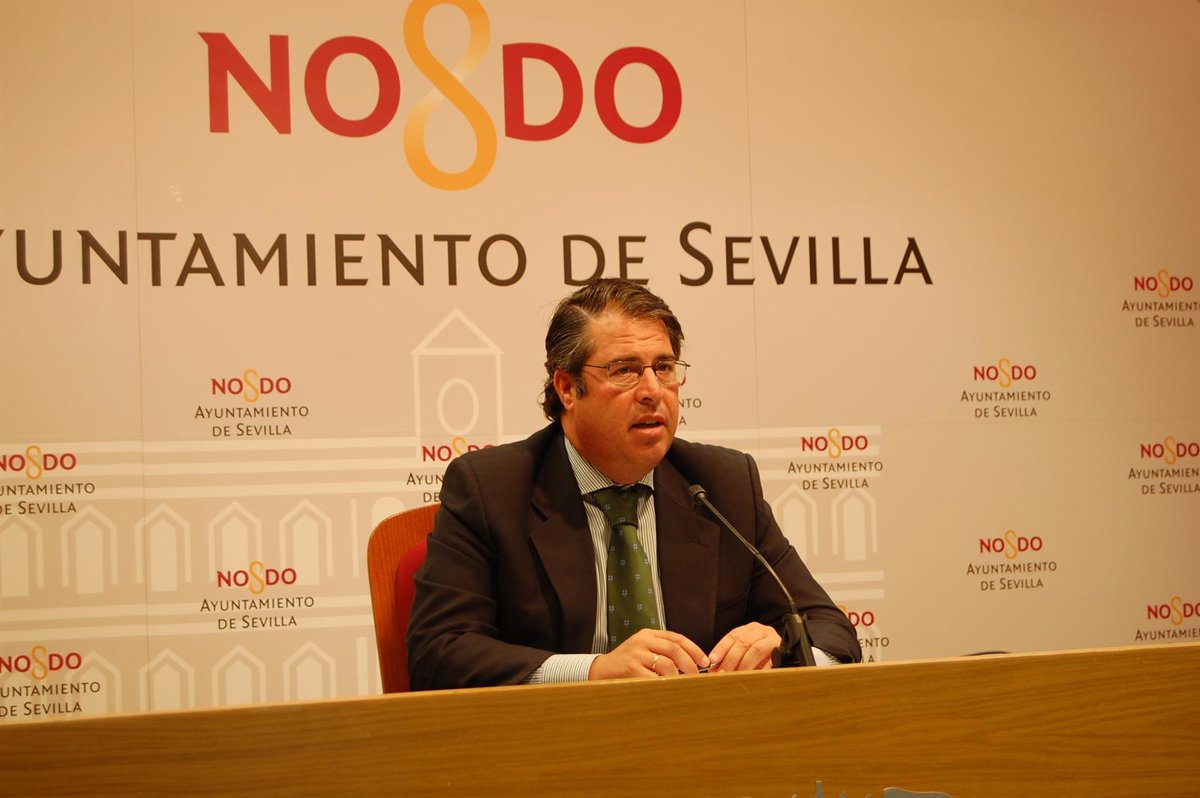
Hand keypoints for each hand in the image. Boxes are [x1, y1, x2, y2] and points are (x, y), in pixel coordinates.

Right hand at [588, 629, 708, 679]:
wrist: (602, 670)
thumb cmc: (626, 662)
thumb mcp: (643, 649)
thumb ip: (662, 650)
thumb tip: (690, 663)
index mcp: (648, 634)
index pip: (677, 638)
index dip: (694, 649)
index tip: (704, 661)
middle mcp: (643, 641)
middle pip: (674, 649)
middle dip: (689, 663)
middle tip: (696, 675)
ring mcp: (636, 654)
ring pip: (666, 663)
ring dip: (678, 675)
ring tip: (683, 683)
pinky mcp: (631, 668)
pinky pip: (654, 677)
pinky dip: (664, 683)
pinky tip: (668, 688)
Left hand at [707, 622, 779, 672]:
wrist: (786, 654)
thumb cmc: (762, 656)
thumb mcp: (745, 654)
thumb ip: (730, 659)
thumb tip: (715, 670)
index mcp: (749, 629)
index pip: (732, 636)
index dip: (721, 648)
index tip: (713, 660)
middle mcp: (761, 630)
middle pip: (742, 642)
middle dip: (731, 659)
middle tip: (723, 673)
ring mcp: (773, 638)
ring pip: (755, 649)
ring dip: (744, 664)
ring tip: (737, 675)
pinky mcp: (782, 650)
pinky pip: (770, 660)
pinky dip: (760, 669)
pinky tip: (753, 676)